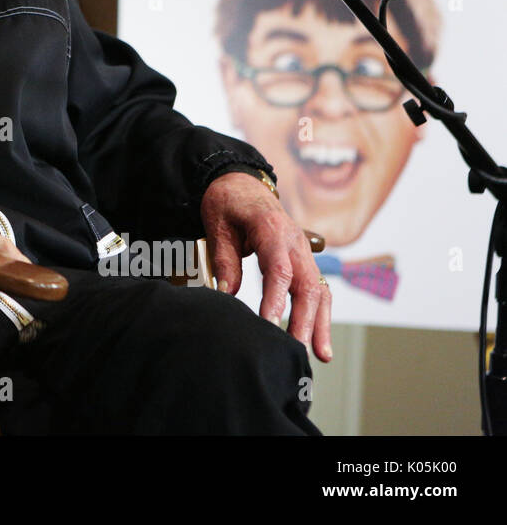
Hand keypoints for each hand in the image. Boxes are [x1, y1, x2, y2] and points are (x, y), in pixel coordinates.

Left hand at [200, 171, 332, 361]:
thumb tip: (227, 293)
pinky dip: (320, 314)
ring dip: (320, 323)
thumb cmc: (228, 202)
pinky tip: (318, 338)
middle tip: (296, 348)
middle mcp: (294, 242)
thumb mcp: (217, 224)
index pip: (278, 269)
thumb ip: (224, 258)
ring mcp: (302, 251)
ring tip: (320, 354)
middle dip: (304, 320)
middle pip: (307, 284)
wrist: (241, 182)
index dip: (276, 298)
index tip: (270, 324)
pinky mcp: (303, 259)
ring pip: (319, 290)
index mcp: (271, 228)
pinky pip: (317, 288)